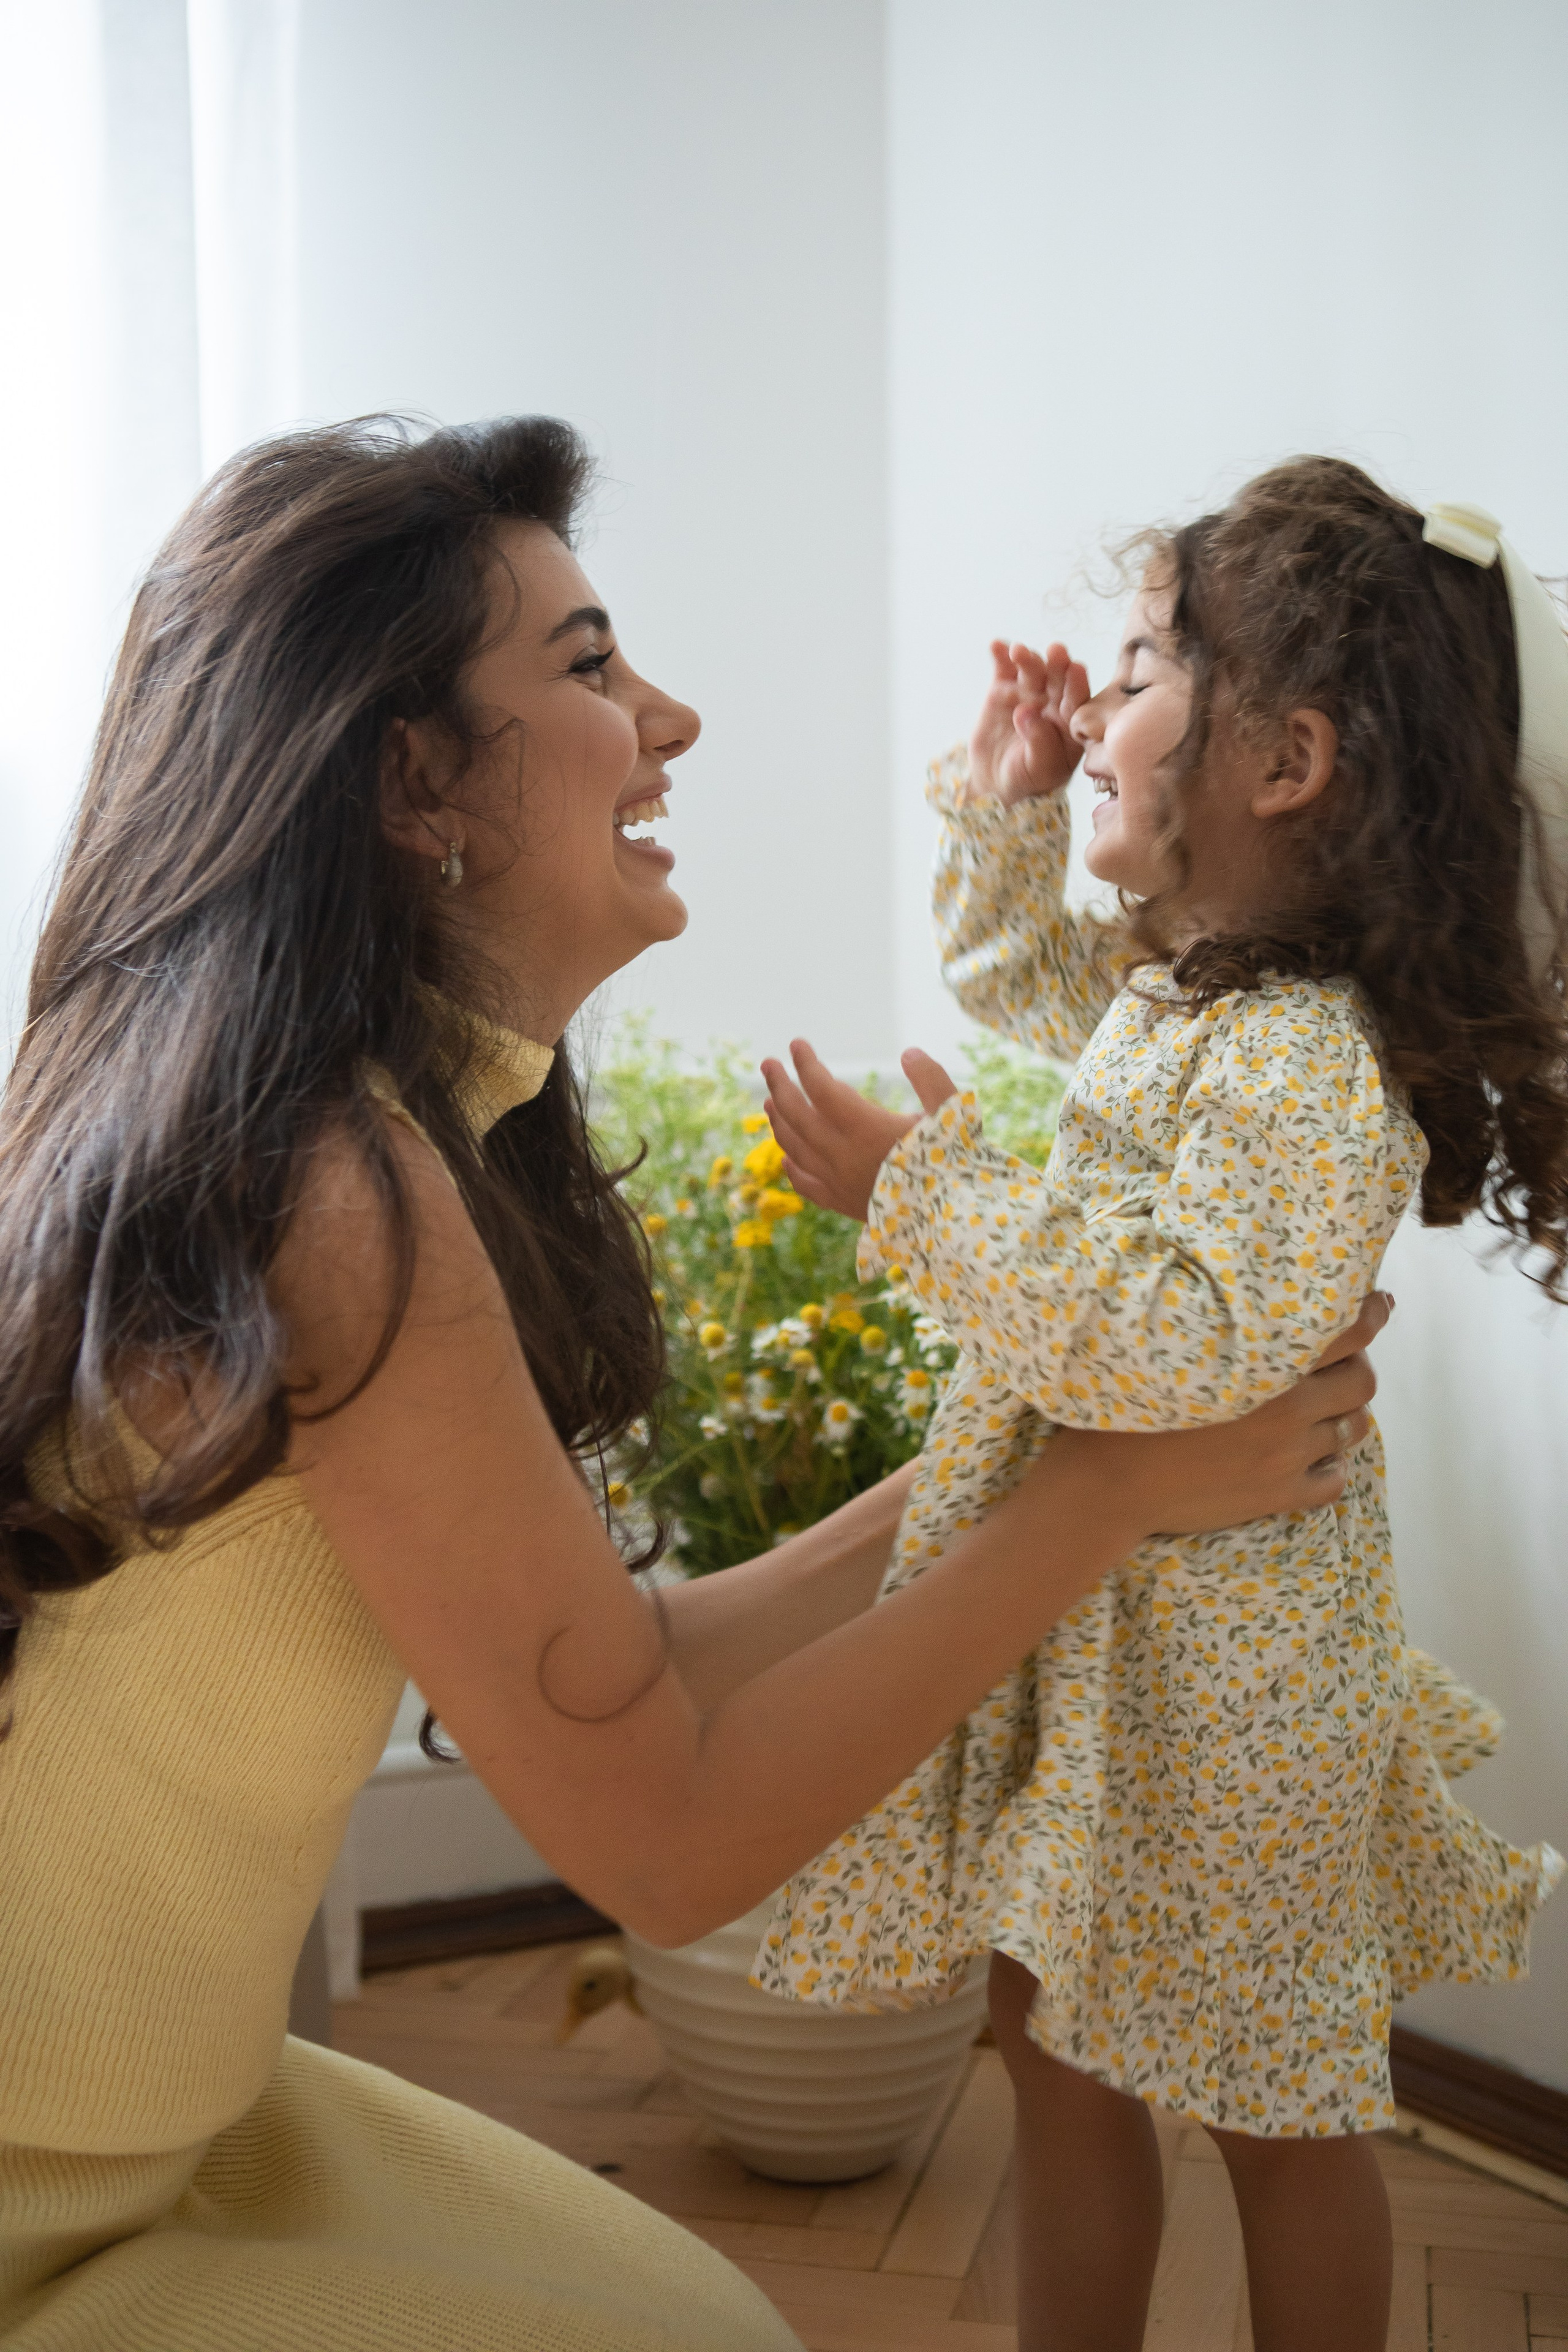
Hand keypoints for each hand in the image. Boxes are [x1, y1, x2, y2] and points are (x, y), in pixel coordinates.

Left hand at [760, 1041, 957, 1220]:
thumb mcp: (953, 1116)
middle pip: (797, 1115)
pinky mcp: (843, 1205)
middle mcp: (843, 1155)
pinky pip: (807, 1185)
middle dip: (779, 1085)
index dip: (807, 1064)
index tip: (797, 1043)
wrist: (953, 1226)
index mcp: (866, 1129)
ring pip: (795, 1148)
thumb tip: (909, 1053)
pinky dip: (793, 1169)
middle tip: (768, 1063)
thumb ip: (932, 1080)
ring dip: (779, 1122)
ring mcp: (838, 1182)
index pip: (822, 1089)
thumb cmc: (957, 1167)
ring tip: (769, 1102)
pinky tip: (786, 1159)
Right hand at [967, 640, 1089, 805]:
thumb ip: (1039, 744)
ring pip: (1032, 670)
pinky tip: (997, 646)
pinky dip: (1000, 655)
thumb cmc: (1026, 779)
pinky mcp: (1004, 688)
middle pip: (1057, 679)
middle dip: (1057, 664)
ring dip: (1027, 657)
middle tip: (1056, 651)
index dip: (1077, 685)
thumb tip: (1026, 713)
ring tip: (1018, 652)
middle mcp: (1054, 702)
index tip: (1076, 669)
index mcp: (1071, 722)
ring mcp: (1029, 693)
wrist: (996, 781)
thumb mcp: (1038, 771)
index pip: (1077, 700)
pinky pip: (1004, 669)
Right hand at [1051, 1291, 1393, 1534]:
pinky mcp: (1279, 1495)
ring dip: (1344, 1416)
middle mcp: (1288, 1408)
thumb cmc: (1126, 1406)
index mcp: (1262, 1363)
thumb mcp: (1173, 1346)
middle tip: (1336, 1364)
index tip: (1379, 1303)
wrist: (1107, 1485)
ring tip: (1320, 1411)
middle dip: (1356, 1368)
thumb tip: (1247, 1298)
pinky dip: (1329, 1468)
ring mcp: (1288, 1456)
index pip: (1344, 1330)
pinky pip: (1335, 1481)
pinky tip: (1307, 1460)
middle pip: (1361, 1382)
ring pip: (1353, 1430)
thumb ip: (1218, 1323)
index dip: (1370, 1313)